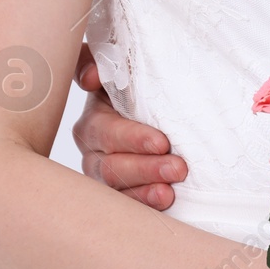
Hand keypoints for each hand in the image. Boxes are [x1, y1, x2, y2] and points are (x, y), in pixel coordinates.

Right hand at [72, 44, 186, 208]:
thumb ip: (107, 63)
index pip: (103, 128)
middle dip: (146, 166)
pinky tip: (165, 200)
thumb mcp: (132, 71)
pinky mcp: (121, 195)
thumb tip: (90, 77)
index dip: (130, 136)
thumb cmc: (150, 93)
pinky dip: (145, 204)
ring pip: (116, 187)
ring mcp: (106, 175)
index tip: (161, 142)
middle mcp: (96, 149)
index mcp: (97, 118)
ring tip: (169, 190)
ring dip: (145, 188)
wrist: (170, 120)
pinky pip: (126, 205)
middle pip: (110, 163)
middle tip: (178, 167)